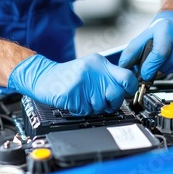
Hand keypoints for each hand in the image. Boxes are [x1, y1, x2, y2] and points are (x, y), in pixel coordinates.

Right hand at [8, 54, 137, 114]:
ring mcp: (82, 82)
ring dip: (93, 108)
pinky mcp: (72, 93)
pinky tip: (75, 101)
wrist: (43, 77)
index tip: (125, 94)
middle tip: (102, 102)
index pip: (127, 77)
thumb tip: (126, 90)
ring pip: (100, 106)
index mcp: (100, 63)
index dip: (129, 89)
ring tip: (83, 99)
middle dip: (110, 104)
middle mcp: (93, 70)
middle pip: (116, 95)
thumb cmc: (68, 76)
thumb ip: (108, 76)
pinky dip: (80, 110)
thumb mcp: (90, 69)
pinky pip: (85, 110)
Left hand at [119, 11, 172, 80]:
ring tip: (165, 57)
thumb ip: (131, 52)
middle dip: (158, 68)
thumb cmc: (161, 28)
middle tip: (154, 63)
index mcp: (166, 29)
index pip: (160, 54)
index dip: (151, 67)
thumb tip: (124, 66)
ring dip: (168, 67)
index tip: (145, 74)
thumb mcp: (143, 36)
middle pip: (169, 63)